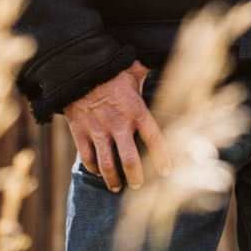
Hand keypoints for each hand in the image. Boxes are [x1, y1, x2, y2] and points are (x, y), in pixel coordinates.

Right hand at [63, 61, 170, 192]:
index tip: (165, 173)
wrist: (79, 68)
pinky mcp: (80, 131)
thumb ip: (151, 72)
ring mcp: (98, 129)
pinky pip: (87, 157)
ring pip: (107, 165)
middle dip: (135, 178)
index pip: (154, 139)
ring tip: (116, 188)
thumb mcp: (134, 69)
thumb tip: (171, 63)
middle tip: (138, 186)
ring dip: (113, 180)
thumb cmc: (111, 69)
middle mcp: (118, 123)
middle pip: (129, 160)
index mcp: (135, 109)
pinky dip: (93, 168)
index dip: (161, 159)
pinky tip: (98, 172)